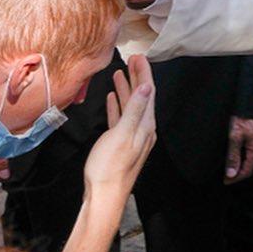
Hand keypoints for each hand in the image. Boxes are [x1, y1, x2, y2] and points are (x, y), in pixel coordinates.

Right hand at [83, 54, 155, 205]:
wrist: (104, 195)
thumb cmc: (111, 166)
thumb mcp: (123, 134)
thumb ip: (135, 110)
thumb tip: (147, 86)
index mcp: (145, 125)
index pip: (148, 93)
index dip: (144, 74)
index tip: (139, 56)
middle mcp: (142, 129)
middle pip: (142, 97)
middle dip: (138, 77)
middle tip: (132, 58)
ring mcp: (131, 136)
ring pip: (131, 106)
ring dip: (127, 89)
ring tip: (121, 73)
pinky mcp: (119, 142)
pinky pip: (121, 117)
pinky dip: (118, 105)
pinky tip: (112, 97)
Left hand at [224, 116, 252, 183]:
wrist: (252, 99)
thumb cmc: (244, 115)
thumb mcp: (234, 137)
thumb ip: (232, 156)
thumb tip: (231, 173)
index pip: (247, 170)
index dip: (236, 178)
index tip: (226, 181)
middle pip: (252, 167)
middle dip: (240, 174)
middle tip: (227, 177)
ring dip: (243, 165)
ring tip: (231, 167)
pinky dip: (247, 157)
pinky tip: (238, 154)